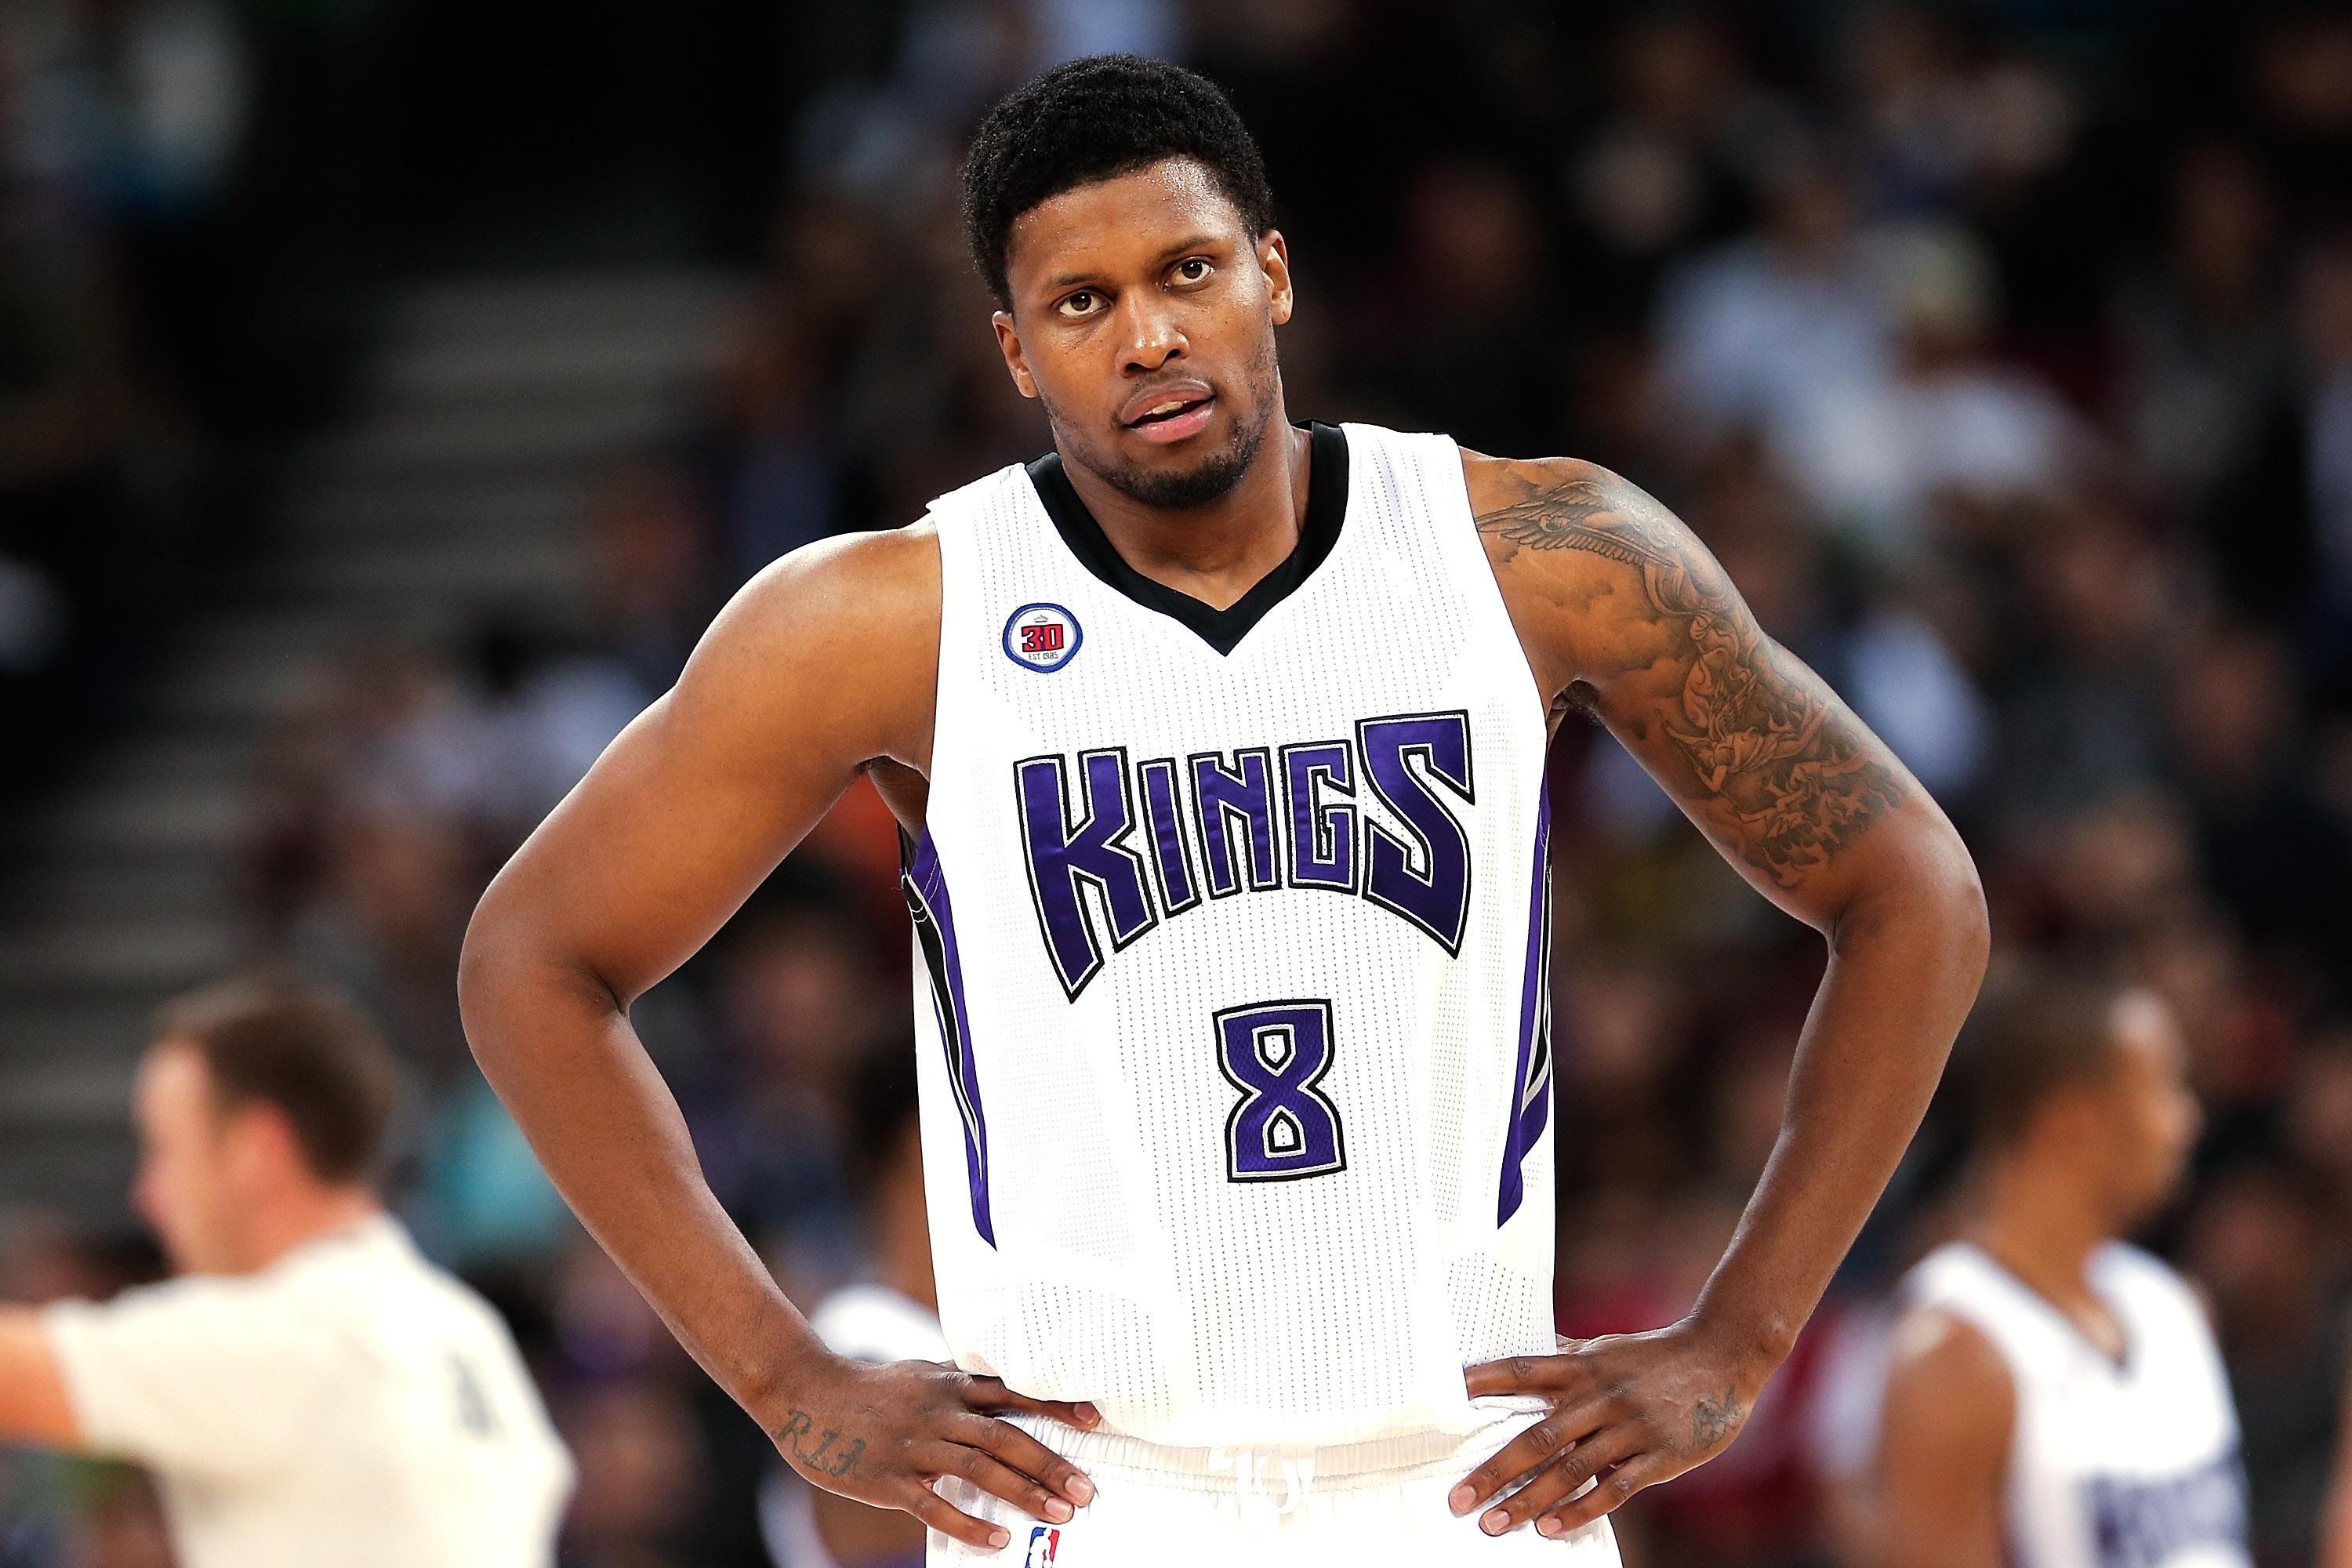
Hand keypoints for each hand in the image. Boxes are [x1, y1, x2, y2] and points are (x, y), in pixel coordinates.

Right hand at [766, 1354, 1101, 1551]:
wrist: (807, 1395)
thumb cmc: (872, 1389)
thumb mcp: (922, 1375)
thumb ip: (961, 1387)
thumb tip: (1006, 1394)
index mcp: (950, 1385)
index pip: (1013, 1392)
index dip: (1055, 1405)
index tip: (1094, 1420)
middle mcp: (938, 1412)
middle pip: (1004, 1437)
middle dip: (1049, 1463)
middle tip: (1084, 1490)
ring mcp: (913, 1445)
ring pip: (977, 1470)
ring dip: (1022, 1492)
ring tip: (1057, 1514)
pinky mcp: (887, 1479)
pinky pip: (933, 1505)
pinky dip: (967, 1523)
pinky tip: (996, 1540)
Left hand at [1448, 1321, 1769, 1537]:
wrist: (1724, 1355)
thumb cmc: (1657, 1355)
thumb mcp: (1607, 1349)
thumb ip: (1568, 1357)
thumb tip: (1526, 1352)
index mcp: (1584, 1367)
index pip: (1523, 1371)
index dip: (1484, 1381)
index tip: (1448, 1395)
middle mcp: (1600, 1397)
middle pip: (1537, 1436)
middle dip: (1495, 1470)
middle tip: (1459, 1497)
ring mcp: (1629, 1428)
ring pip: (1569, 1470)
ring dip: (1528, 1499)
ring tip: (1494, 1522)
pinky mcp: (1658, 1456)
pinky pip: (1613, 1489)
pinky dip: (1580, 1510)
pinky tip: (1551, 1528)